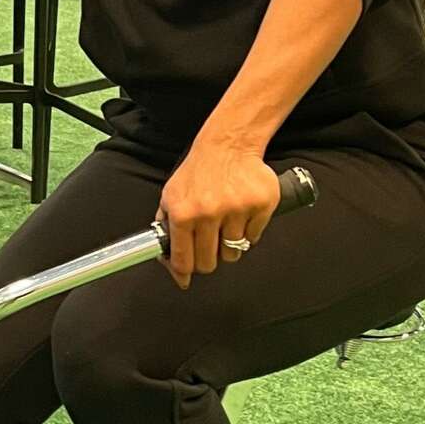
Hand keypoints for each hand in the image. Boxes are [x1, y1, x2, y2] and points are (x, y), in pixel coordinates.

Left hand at [155, 137, 281, 288]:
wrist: (228, 145)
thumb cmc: (199, 171)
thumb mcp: (171, 195)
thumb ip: (165, 224)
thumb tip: (164, 255)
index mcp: (183, 213)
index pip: (182, 259)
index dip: (183, 273)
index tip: (184, 279)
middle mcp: (208, 213)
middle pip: (208, 263)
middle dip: (207, 259)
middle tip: (209, 246)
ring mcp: (236, 210)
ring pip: (233, 253)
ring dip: (229, 244)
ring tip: (226, 224)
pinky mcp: (260, 206)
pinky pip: (254, 237)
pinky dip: (248, 231)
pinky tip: (241, 214)